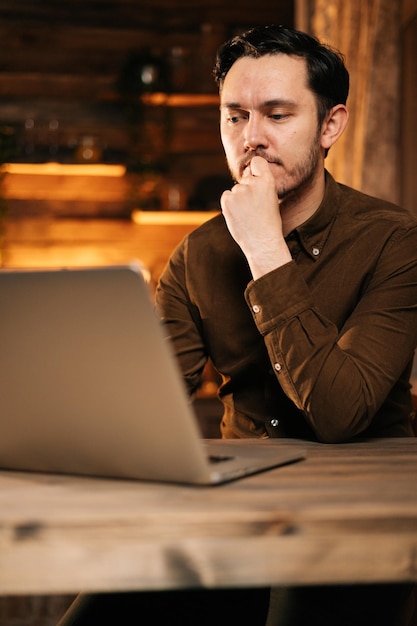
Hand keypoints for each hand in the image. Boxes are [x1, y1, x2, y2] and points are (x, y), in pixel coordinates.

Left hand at [220, 156, 291, 278]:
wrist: (262, 241)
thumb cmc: (268, 223)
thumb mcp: (271, 199)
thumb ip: (260, 186)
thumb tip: (246, 173)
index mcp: (268, 181)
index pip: (257, 162)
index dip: (255, 168)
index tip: (254, 174)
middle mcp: (253, 183)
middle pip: (245, 179)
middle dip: (247, 189)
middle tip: (253, 208)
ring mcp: (239, 191)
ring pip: (235, 190)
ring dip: (238, 200)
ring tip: (247, 215)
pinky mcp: (227, 200)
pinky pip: (227, 196)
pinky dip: (230, 205)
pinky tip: (239, 216)